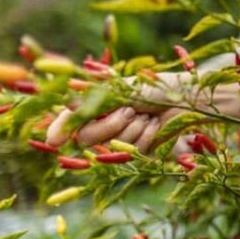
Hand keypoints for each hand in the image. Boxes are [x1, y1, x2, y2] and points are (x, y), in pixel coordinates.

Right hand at [45, 71, 191, 149]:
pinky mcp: (141, 150)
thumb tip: (59, 118)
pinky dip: (147, 135)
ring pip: (113, 145)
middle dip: (110, 124)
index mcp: (97, 105)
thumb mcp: (118, 91)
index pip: (70, 120)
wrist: (185, 98)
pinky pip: (134, 150)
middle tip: (130, 109)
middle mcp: (106, 123)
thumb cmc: (151, 88)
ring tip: (148, 114)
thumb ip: (88, 104)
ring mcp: (123, 138)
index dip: (61, 129)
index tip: (54, 141)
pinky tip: (156, 125)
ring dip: (134, 127)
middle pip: (88, 138)